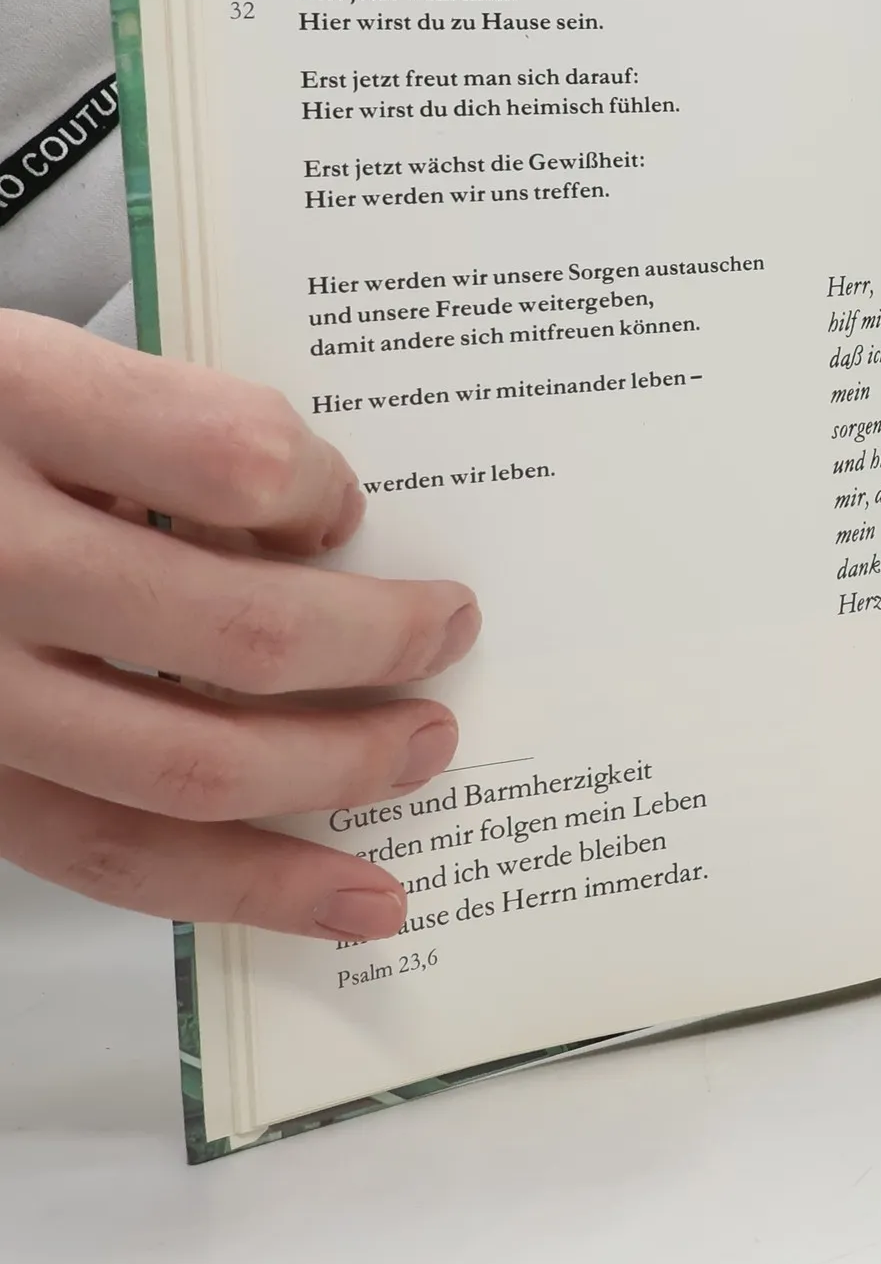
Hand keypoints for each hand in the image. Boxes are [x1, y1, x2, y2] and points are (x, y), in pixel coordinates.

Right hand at [0, 311, 478, 937]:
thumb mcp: (26, 364)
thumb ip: (162, 429)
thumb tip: (321, 527)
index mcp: (14, 410)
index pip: (232, 457)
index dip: (319, 486)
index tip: (345, 506)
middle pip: (239, 631)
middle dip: (382, 642)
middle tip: (452, 628)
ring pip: (190, 772)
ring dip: (340, 773)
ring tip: (429, 750)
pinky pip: (115, 860)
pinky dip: (253, 889)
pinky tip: (348, 900)